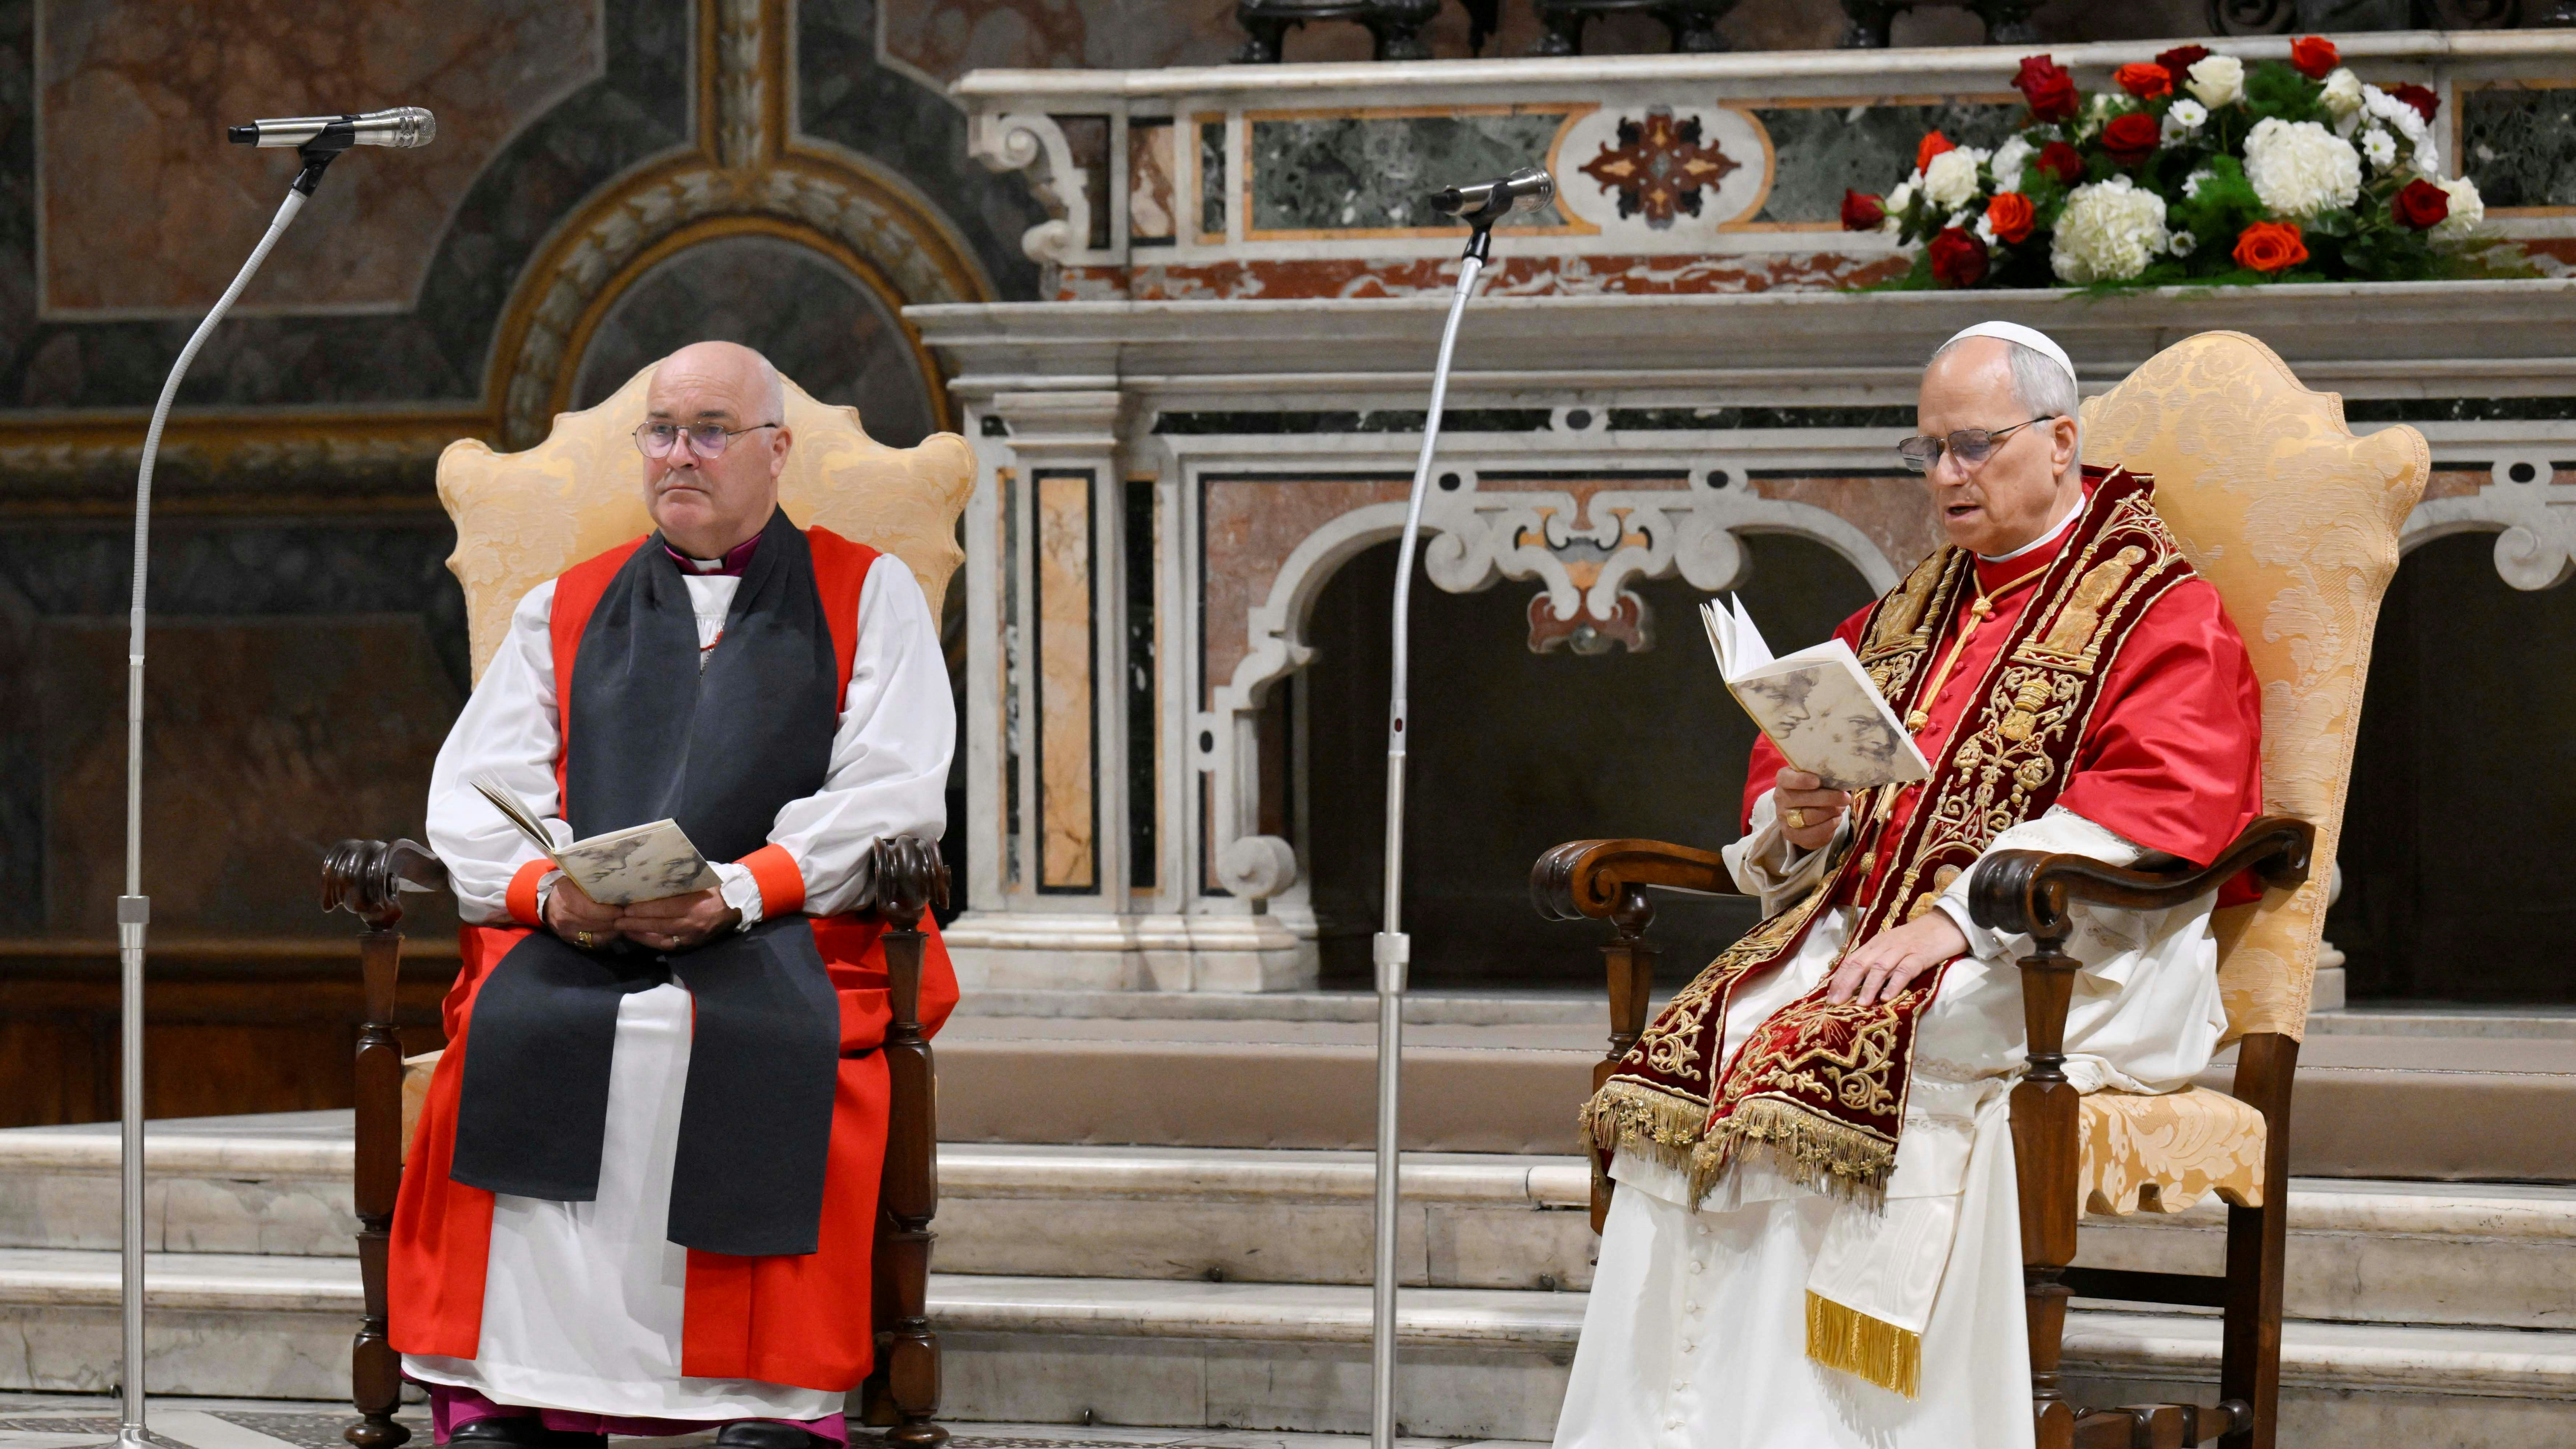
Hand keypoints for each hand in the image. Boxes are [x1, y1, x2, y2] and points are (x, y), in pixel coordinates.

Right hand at [544, 876, 622, 949]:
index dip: (608, 911)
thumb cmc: (567, 888)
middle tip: (628, 916)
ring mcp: (567, 932)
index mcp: (566, 898)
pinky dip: (607, 937)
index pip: (589, 909)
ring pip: (597, 935)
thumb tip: (616, 881)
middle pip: (596, 924)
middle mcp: (565, 917)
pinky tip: (615, 930)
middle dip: (615, 921)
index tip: (621, 909)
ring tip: (624, 922)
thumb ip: (591, 882)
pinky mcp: (571, 941)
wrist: (547, 905)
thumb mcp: (574, 879)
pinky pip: (594, 943)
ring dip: (613, 930)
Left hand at [612, 888, 741, 952]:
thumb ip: (677, 882)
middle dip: (635, 923)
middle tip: (617, 920)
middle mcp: (693, 923)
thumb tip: (650, 881)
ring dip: (640, 934)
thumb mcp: (698, 881)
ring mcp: (692, 936)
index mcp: (695, 904)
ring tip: (623, 929)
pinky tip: (639, 937)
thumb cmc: (715, 887)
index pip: (664, 908)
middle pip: (659, 924)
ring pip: (661, 937)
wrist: (737, 905)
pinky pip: (668, 945)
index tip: (626, 907)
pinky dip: (651, 941)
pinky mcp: (692, 943)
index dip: (643, 909)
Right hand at [1774, 768, 1850, 852]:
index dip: (1802, 780)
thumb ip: (1821, 775)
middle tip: (1846, 798)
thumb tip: (1841, 779)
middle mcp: (1780, 798)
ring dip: (1830, 812)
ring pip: (1810, 817)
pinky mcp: (1791, 834)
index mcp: (1784, 780)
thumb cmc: (1811, 789)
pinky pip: (1812, 833)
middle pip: (1804, 799)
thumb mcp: (1813, 777)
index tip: (1818, 781)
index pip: (1787, 779)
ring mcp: (1784, 818)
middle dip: (1828, 798)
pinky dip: (1829, 826)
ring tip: (1841, 808)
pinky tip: (1836, 819)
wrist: (1800, 811)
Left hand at [1826, 909, 1969, 1006]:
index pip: (1852, 960)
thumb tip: (1856, 982)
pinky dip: (1894, 984)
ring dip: (1868, 986)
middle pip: (1861, 964)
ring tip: (1860, 1004)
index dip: (1839, 978)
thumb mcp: (1891, 946)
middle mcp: (1885, 945)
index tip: (1829, 996)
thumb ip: (1876, 960)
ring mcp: (1902, 950)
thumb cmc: (1916, 939)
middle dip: (1846, 984)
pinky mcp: (1920, 956)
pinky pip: (1904, 970)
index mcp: (1875, 944)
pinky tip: (1886, 997)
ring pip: (1880, 967)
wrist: (1945, 924)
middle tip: (1836, 1003)